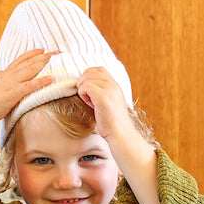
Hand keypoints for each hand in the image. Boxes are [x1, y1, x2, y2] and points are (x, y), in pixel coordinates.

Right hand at [0, 49, 55, 174]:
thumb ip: (1, 78)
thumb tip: (2, 71)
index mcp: (6, 73)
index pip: (21, 58)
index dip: (33, 53)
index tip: (42, 49)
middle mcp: (9, 75)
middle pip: (29, 62)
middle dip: (44, 56)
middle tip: (57, 52)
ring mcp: (12, 83)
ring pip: (31, 70)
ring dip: (45, 64)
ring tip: (57, 60)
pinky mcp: (14, 93)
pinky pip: (31, 85)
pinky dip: (42, 81)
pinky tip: (51, 79)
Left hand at [77, 66, 159, 203]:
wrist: (120, 134)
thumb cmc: (111, 123)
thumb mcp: (108, 103)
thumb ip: (101, 92)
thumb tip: (84, 85)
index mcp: (115, 84)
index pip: (97, 69)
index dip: (88, 77)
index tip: (88, 92)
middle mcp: (113, 84)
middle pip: (89, 71)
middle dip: (84, 83)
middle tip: (88, 98)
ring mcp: (109, 89)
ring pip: (85, 78)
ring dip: (83, 89)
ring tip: (90, 102)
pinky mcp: (103, 97)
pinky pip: (85, 86)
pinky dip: (83, 95)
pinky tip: (90, 104)